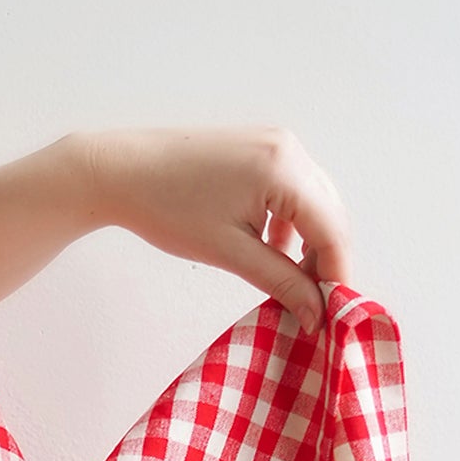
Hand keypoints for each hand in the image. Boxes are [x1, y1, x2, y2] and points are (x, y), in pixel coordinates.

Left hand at [82, 126, 351, 336]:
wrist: (122, 172)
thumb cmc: (166, 208)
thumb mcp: (229, 252)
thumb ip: (280, 282)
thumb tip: (315, 314)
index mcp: (283, 169)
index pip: (332, 230)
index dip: (337, 276)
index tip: (331, 316)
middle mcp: (289, 148)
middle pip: (330, 215)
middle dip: (327, 261)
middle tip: (314, 305)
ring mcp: (276, 144)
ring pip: (315, 203)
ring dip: (310, 244)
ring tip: (293, 283)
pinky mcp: (261, 149)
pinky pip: (294, 191)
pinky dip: (291, 224)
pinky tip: (272, 251)